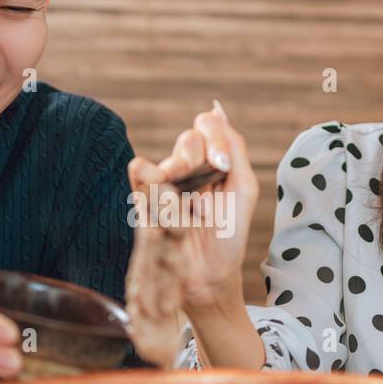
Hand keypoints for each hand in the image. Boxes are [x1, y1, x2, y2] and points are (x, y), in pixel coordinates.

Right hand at [126, 102, 257, 313]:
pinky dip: (149, 176)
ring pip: (166, 157)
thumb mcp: (243, 188)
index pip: (208, 128)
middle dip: (200, 155)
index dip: (214, 137)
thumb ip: (234, 148)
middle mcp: (188, 170)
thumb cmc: (228, 235)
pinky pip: (140, 172)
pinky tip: (166, 195)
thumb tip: (217, 110)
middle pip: (188, 139)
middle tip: (209, 180)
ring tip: (190, 200)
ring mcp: (165, 184)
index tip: (222, 164)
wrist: (210, 273)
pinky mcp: (146, 200)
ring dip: (180, 170)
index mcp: (213, 163)